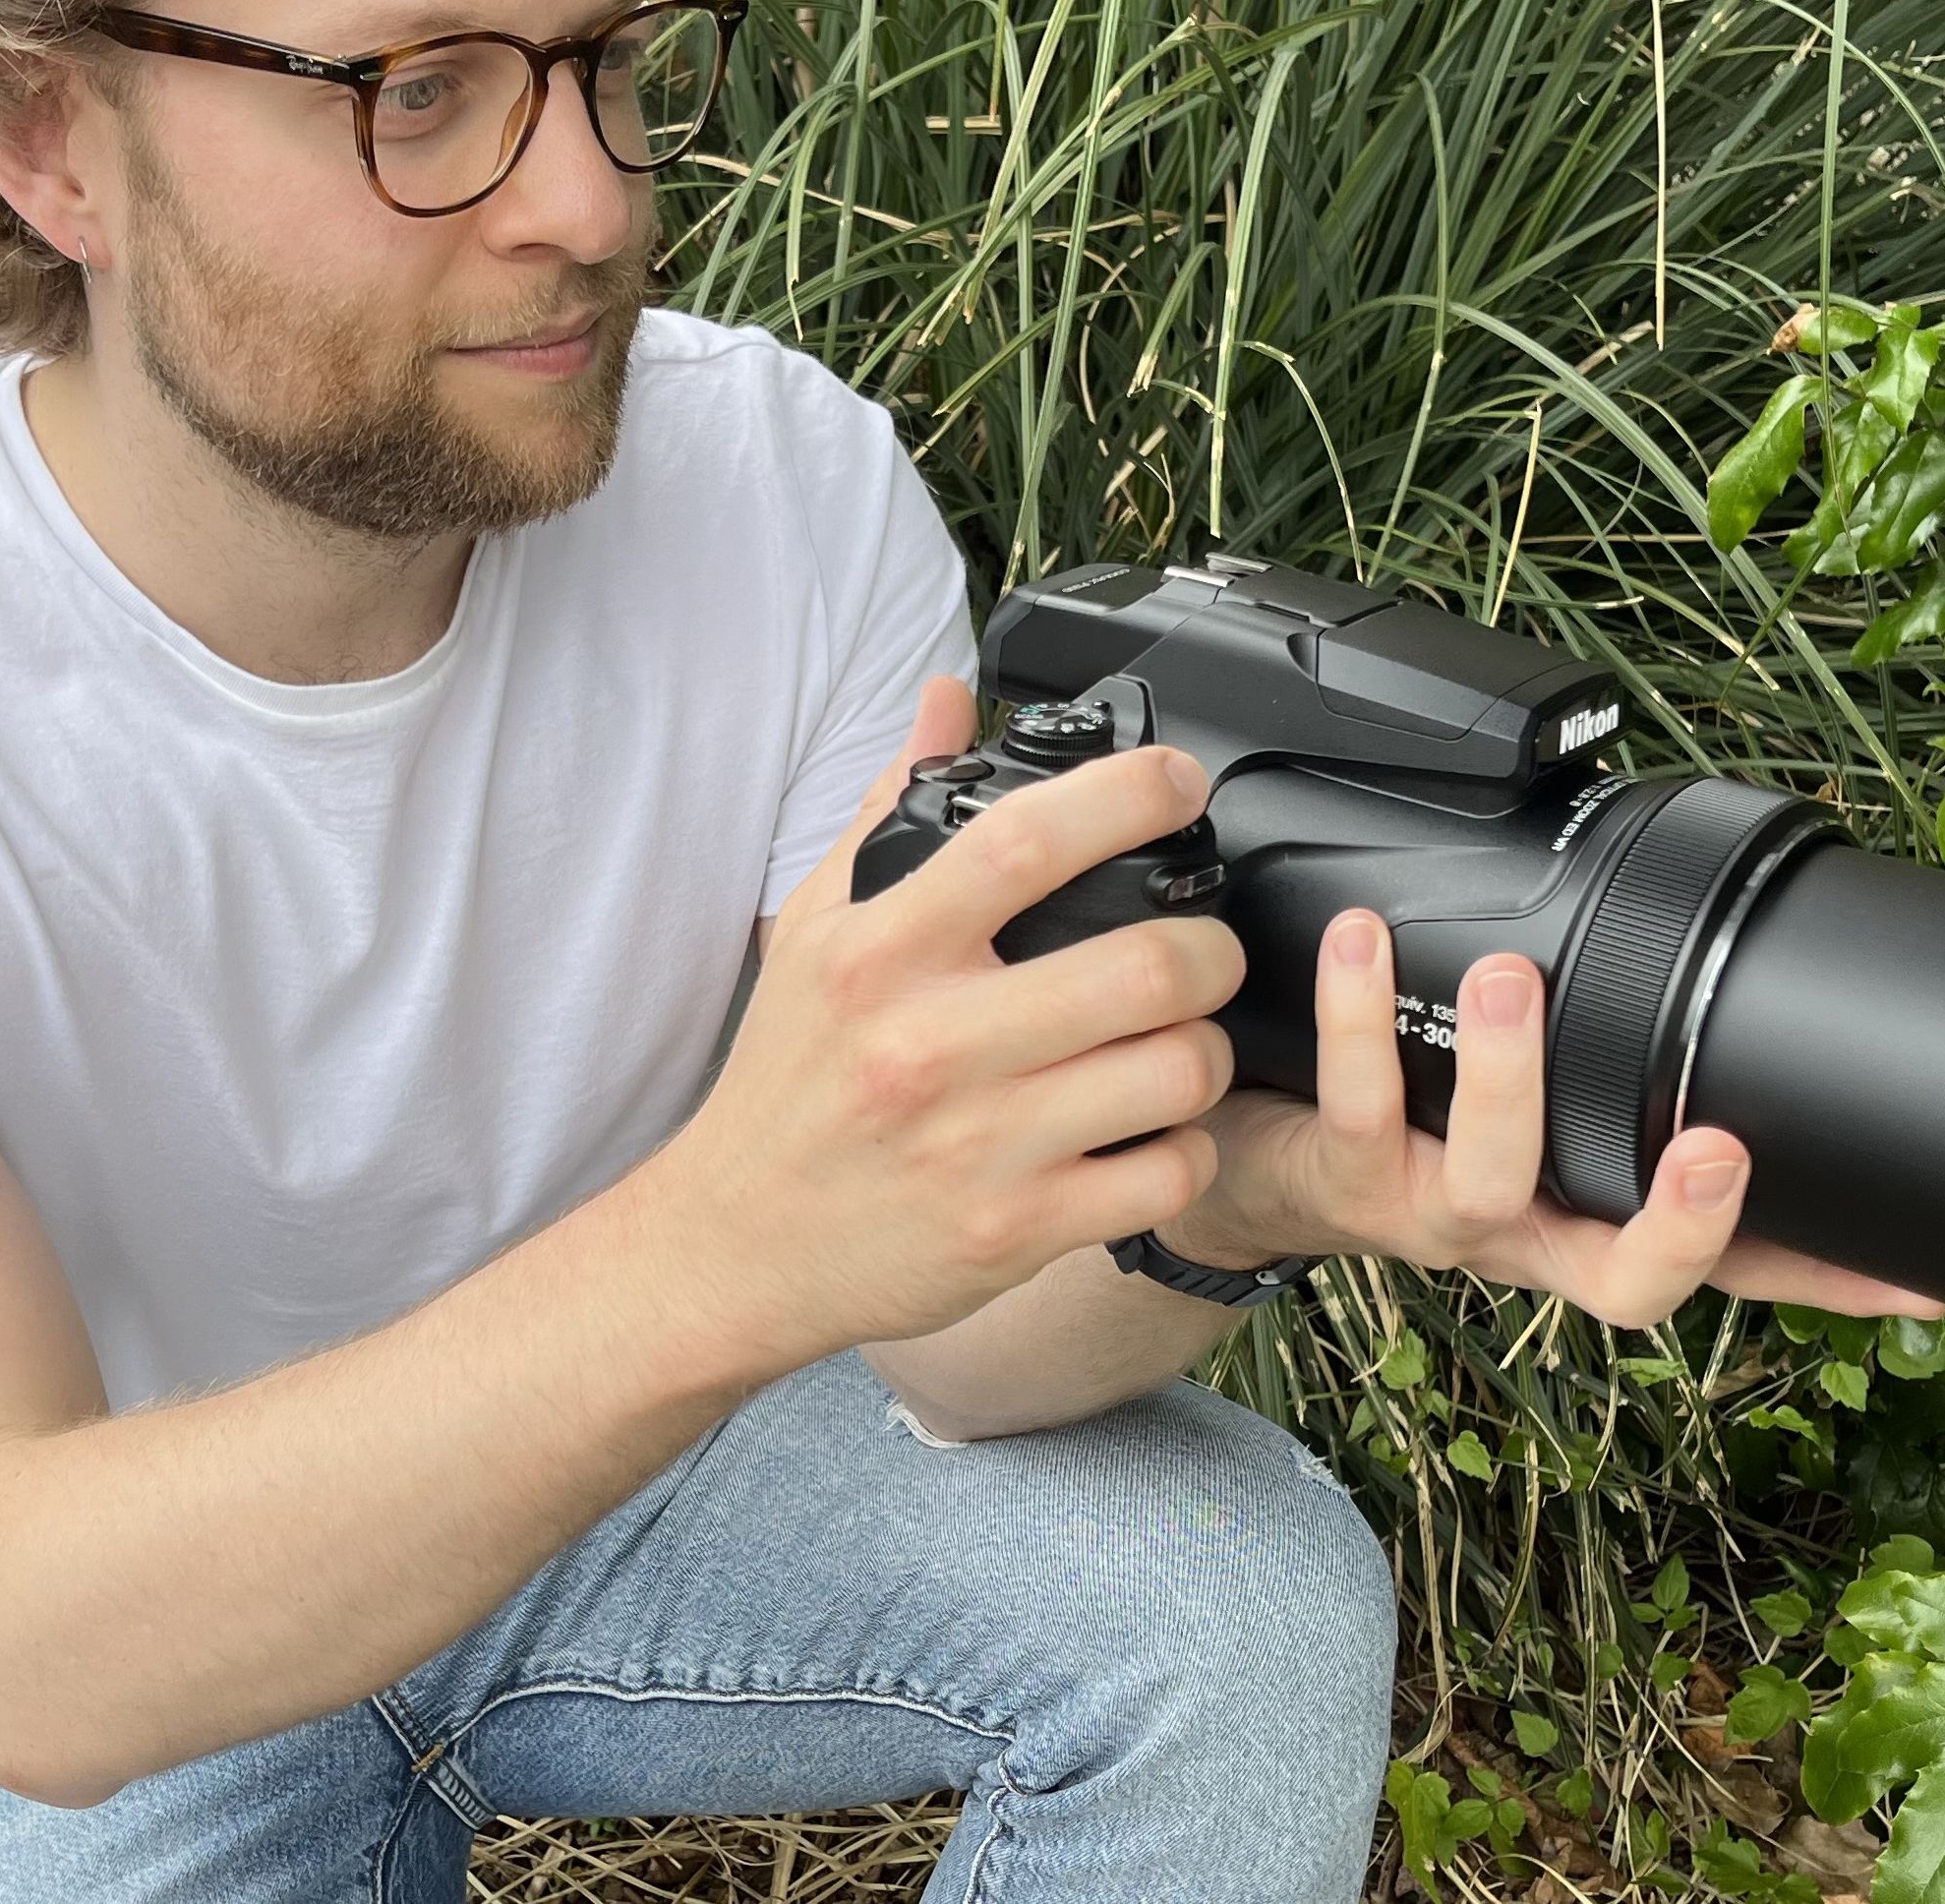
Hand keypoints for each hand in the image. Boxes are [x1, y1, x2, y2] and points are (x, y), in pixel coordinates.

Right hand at [647, 677, 1251, 1361]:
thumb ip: (887, 809)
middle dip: (1212, 947)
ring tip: (1183, 1040)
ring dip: (1206, 1049)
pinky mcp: (1015, 1230)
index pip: (1023, 841)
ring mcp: (978, 1145)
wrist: (733, 1245)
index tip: (1177, 782)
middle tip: (1208, 947)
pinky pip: (1163, 1176)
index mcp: (881, 953)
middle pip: (1143, 965)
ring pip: (1174, 1072)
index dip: (1126, 794)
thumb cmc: (787, 1083)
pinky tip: (1159, 1131)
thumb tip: (946, 700)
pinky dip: (1187, 1149)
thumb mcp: (814, 932)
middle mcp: (929, 1044)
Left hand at [1168, 907, 1944, 1327]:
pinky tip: (1366, 939)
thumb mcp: (1534, 1104)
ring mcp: (1435, 1216)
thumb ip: (1614, 1056)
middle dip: (1680, 1227)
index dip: (1824, 1282)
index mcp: (1594, 1218)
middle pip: (1625, 1282)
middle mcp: (1528, 1237)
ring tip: (1517, 979)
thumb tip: (1731, 954)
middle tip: (1719, 1147)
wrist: (1255, 1165)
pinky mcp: (1343, 1177)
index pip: (1735, 1267)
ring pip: (1488, 1180)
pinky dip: (1360, 1016)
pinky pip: (1358, 1103)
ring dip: (1507, 1079)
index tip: (1917, 1276)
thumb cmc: (1420, 1118)